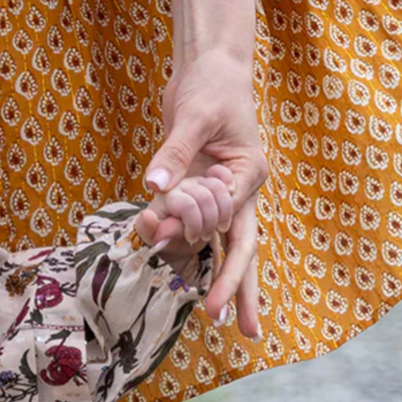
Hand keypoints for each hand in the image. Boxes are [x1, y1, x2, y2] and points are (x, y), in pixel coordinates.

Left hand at [132, 47, 267, 336]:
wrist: (206, 69)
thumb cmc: (211, 86)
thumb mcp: (194, 115)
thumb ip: (174, 151)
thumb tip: (153, 184)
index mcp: (248, 175)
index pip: (234, 222)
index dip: (211, 246)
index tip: (198, 274)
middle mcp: (237, 194)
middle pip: (242, 251)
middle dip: (241, 289)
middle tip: (245, 331)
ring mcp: (217, 199)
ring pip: (217, 249)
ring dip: (215, 281)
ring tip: (228, 323)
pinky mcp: (194, 196)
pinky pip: (185, 230)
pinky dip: (173, 246)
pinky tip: (178, 275)